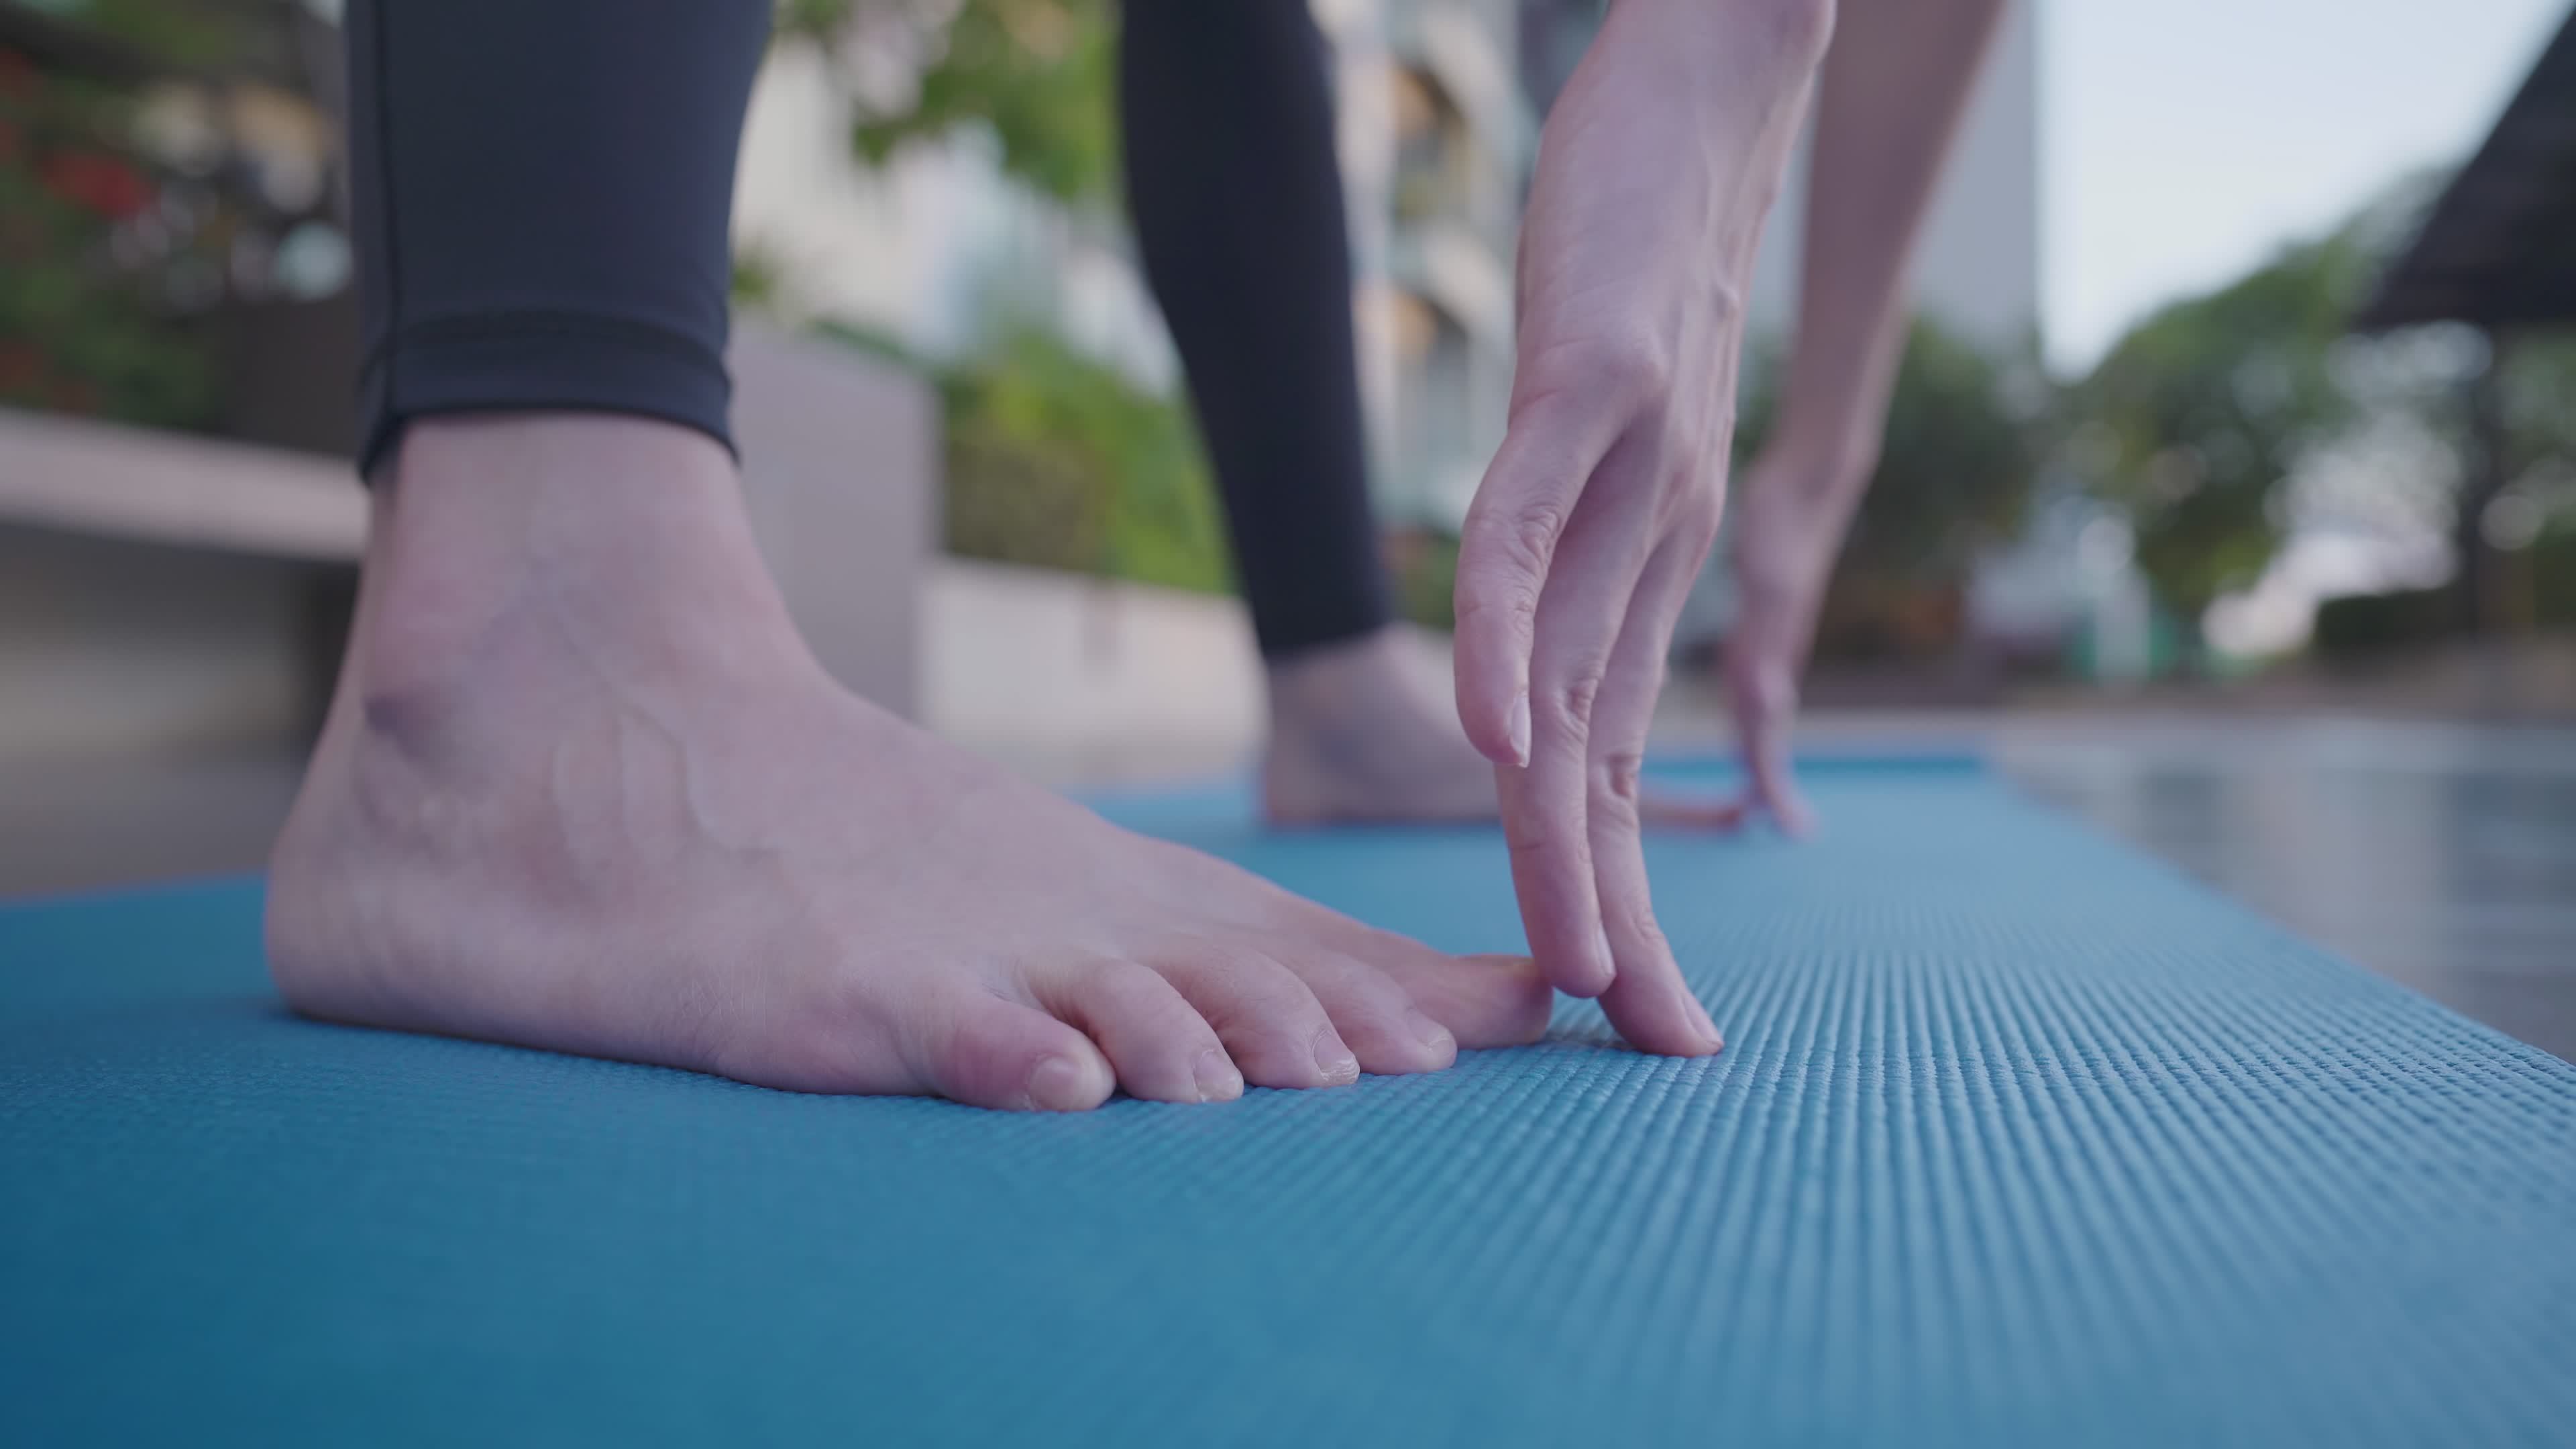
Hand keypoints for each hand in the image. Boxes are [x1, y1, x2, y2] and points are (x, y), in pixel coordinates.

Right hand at [1451, 0, 1827, 1055]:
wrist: (1706, 96)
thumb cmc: (1641, 271)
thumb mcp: (1611, 444)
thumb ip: (1572, 548)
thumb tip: (1518, 661)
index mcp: (1648, 566)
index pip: (1616, 756)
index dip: (1618, 885)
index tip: (1629, 1010)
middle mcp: (1654, 536)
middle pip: (1608, 749)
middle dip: (1614, 901)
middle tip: (1635, 1036)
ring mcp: (1632, 458)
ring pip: (1577, 664)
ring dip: (1567, 819)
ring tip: (1571, 951)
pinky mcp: (1596, 371)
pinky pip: (1532, 520)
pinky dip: (1502, 630)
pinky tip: (1492, 734)